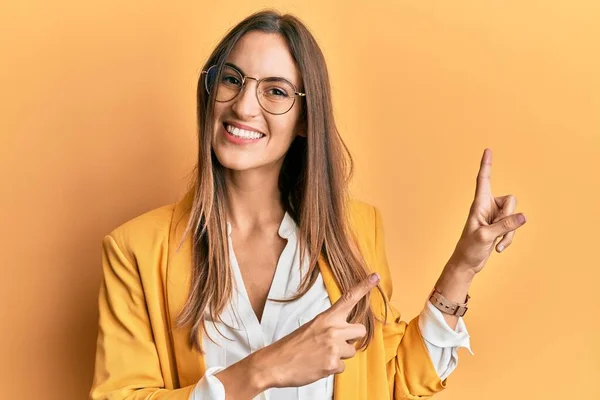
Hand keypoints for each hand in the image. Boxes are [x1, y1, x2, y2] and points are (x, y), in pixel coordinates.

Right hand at [255, 273, 380, 388]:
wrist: (275, 363)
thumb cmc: (292, 346)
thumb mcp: (311, 327)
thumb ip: (330, 326)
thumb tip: (345, 333)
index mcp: (326, 317)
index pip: (349, 298)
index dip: (364, 287)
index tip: (375, 277)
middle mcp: (333, 329)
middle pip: (361, 331)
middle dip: (353, 338)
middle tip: (337, 343)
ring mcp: (333, 347)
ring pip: (352, 351)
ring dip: (340, 355)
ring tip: (321, 355)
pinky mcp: (332, 364)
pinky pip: (343, 367)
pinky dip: (332, 368)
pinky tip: (318, 365)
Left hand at [450, 148, 526, 273]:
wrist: (467, 263)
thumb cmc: (469, 249)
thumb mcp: (486, 237)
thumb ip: (504, 226)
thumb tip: (523, 216)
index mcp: (479, 204)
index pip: (483, 180)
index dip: (486, 165)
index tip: (488, 150)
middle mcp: (487, 207)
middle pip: (511, 200)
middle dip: (509, 217)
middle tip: (496, 230)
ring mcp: (494, 217)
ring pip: (515, 215)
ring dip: (509, 232)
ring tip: (495, 243)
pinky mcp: (499, 226)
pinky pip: (514, 227)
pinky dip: (508, 239)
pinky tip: (497, 248)